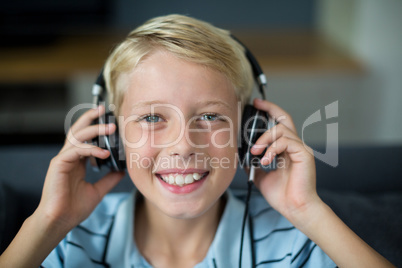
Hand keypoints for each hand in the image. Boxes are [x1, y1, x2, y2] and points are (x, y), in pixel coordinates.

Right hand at [36, 105, 124, 230]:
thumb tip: (123, 171)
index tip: (110, 119)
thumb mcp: (98, 190)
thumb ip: (109, 179)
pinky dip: (90, 149)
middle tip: (105, 109)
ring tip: (110, 127)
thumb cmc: (74, 208)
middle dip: (91, 118)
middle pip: (78, 130)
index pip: (86, 138)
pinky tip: (103, 153)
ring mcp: (63, 159)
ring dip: (94, 130)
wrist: (61, 221)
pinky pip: (75, 151)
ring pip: (77, 136)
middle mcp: (69, 157)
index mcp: (77, 161)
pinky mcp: (58, 164)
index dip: (96, 126)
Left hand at [249, 98, 319, 224]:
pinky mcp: (304, 154)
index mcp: (285, 150)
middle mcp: (294, 146)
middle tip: (256, 105)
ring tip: (255, 152)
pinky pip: (286, 141)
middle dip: (270, 108)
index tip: (256, 105)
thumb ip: (254, 164)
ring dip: (264, 139)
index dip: (269, 112)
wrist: (295, 209)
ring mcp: (300, 149)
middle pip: (284, 118)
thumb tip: (242, 157)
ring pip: (281, 130)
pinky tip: (265, 160)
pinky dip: (272, 148)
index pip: (279, 125)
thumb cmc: (282, 195)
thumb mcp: (260, 176)